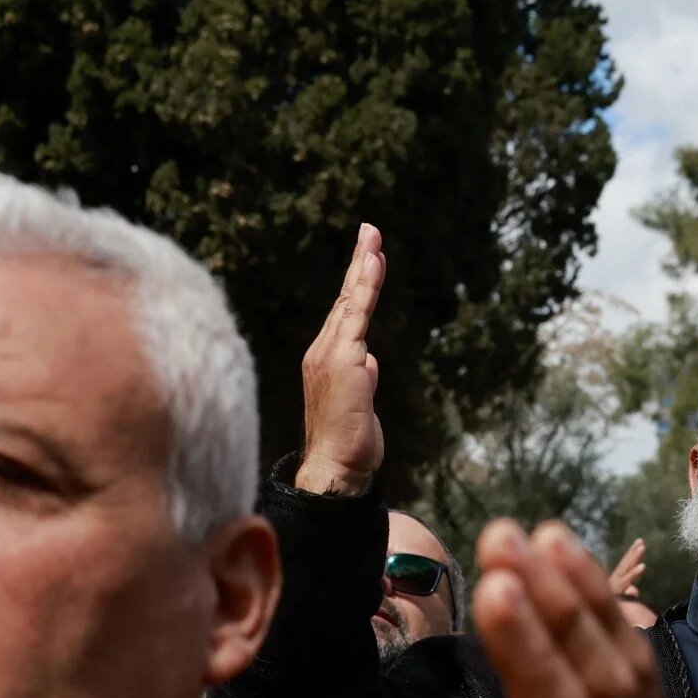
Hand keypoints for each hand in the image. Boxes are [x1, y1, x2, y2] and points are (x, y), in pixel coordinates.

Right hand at [296, 224, 385, 494]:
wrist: (335, 467)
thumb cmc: (348, 441)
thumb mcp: (360, 401)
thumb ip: (362, 375)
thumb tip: (368, 362)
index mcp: (326, 359)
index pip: (344, 312)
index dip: (355, 282)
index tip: (367, 255)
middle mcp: (323, 351)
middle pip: (344, 298)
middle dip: (358, 262)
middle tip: (370, 230)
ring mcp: (331, 354)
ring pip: (350, 302)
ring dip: (363, 267)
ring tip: (373, 239)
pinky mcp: (344, 360)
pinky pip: (357, 315)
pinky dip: (365, 288)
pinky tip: (373, 265)